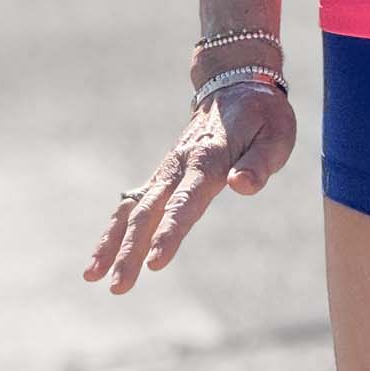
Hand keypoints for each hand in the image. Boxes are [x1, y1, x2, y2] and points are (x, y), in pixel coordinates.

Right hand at [82, 80, 295, 293]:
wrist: (236, 84)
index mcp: (209, 159)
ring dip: (114, 243)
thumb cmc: (262, 116)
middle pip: (151, 210)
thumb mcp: (276, 135)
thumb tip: (240, 184)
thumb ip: (259, 163)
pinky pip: (132, 204)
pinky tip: (98, 260)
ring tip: (94, 276)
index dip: (171, 231)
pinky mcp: (161, 176)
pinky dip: (113, 230)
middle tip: (119, 286)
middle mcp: (180, 165)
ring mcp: (167, 170)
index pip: (186, 201)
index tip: (155, 261)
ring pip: (134, 208)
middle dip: (132, 249)